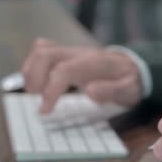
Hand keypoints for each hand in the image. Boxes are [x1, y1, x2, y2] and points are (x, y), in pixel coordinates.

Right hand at [22, 38, 141, 113]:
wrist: (131, 66)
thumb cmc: (127, 82)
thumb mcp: (128, 91)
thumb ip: (111, 91)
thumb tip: (90, 91)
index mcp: (93, 63)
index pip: (64, 71)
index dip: (50, 90)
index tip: (44, 110)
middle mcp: (78, 53)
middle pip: (45, 54)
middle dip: (35, 79)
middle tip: (37, 101)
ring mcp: (69, 51)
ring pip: (40, 51)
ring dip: (30, 73)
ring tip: (34, 94)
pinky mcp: (63, 53)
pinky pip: (41, 51)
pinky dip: (33, 67)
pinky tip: (37, 84)